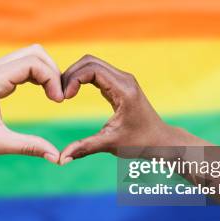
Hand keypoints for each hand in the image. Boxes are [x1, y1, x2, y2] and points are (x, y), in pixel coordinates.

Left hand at [0, 45, 62, 162]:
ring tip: (54, 95)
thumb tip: (57, 157)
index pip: (33, 63)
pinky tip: (43, 92)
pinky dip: (37, 74)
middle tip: (59, 97)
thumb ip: (29, 147)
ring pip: (30, 55)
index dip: (52, 79)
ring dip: (46, 71)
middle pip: (35, 53)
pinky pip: (22, 64)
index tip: (58, 101)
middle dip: (53, 72)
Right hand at [59, 55, 192, 163]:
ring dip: (75, 75)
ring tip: (64, 94)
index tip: (64, 98)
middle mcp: (124, 79)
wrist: (160, 140)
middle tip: (59, 95)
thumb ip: (84, 148)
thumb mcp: (110, 144)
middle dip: (70, 74)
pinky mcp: (119, 83)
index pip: (92, 69)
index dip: (73, 79)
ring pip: (92, 63)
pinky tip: (73, 93)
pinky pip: (96, 71)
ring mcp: (122, 79)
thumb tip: (60, 159)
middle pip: (89, 61)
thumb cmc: (140, 143)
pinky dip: (81, 78)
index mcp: (123, 89)